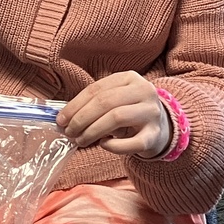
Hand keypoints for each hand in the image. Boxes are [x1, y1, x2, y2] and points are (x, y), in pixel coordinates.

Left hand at [56, 72, 171, 158]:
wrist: (163, 126)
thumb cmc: (130, 111)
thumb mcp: (115, 99)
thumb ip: (93, 104)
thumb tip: (64, 118)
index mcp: (129, 78)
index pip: (96, 89)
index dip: (75, 105)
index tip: (61, 120)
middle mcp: (143, 91)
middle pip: (105, 102)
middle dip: (81, 118)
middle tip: (68, 132)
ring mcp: (152, 112)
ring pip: (117, 118)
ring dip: (93, 131)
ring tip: (80, 140)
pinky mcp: (156, 135)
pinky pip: (132, 142)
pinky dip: (114, 146)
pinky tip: (104, 145)